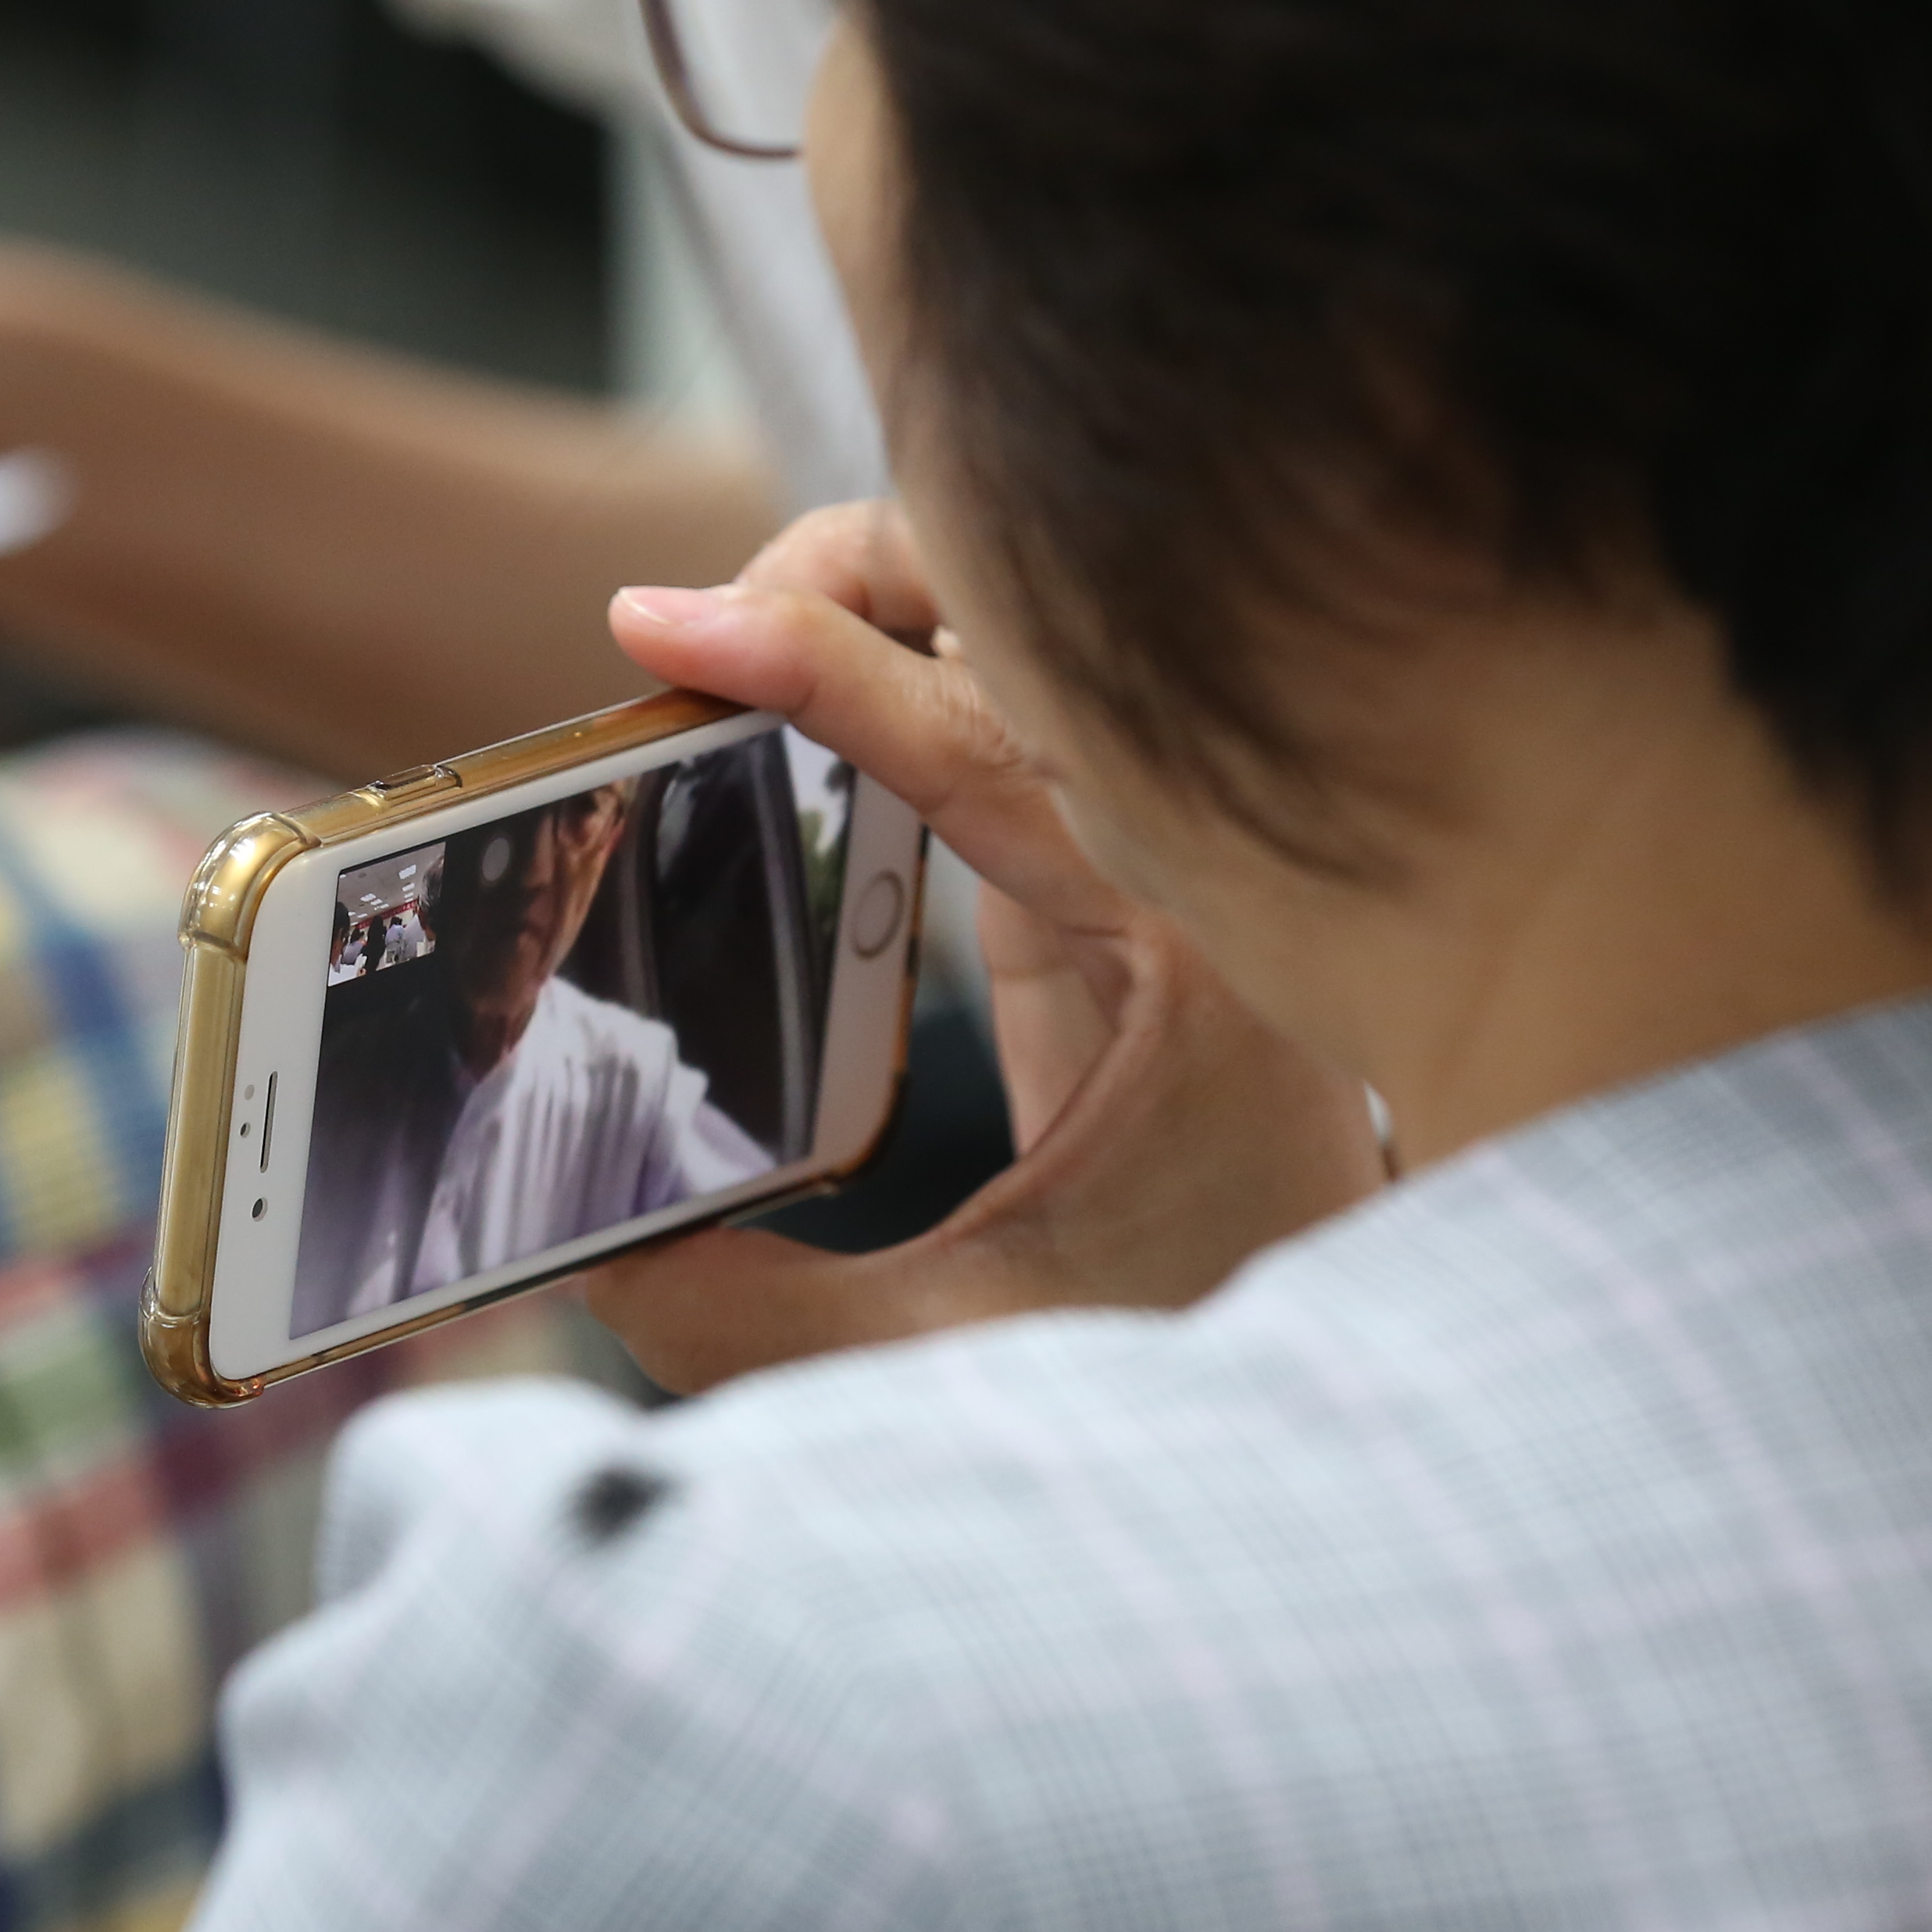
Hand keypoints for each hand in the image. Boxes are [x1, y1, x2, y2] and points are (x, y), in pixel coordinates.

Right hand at [587, 506, 1387, 1392]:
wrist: (1336, 1362)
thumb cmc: (1199, 1342)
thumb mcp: (973, 1348)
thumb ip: (768, 1321)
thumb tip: (594, 1266)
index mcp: (1190, 941)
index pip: (985, 736)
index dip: (813, 659)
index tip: (659, 622)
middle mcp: (1182, 851)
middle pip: (1020, 609)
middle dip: (844, 569)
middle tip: (684, 631)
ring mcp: (1138, 845)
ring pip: (999, 636)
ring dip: (855, 609)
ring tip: (708, 661)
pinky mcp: (1087, 875)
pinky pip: (978, 718)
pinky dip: (870, 682)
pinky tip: (762, 715)